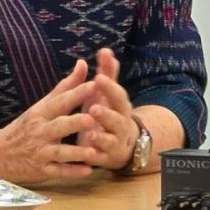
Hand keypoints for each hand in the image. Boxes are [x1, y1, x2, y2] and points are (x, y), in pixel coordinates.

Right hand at [0, 60, 101, 182]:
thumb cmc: (26, 125)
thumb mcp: (42, 105)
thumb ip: (65, 87)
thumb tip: (83, 63)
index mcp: (41, 112)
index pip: (60, 101)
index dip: (76, 94)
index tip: (93, 85)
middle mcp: (40, 131)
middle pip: (59, 126)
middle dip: (74, 122)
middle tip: (92, 119)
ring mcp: (40, 152)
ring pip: (59, 152)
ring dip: (76, 152)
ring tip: (93, 151)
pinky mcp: (41, 170)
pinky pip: (58, 172)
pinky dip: (72, 172)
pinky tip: (87, 170)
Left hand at [78, 48, 139, 171]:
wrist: (122, 145)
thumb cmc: (109, 113)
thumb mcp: (107, 94)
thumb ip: (107, 74)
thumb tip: (105, 50)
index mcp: (120, 107)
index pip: (118, 95)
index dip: (110, 87)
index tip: (98, 77)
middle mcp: (121, 124)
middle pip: (117, 119)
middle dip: (106, 114)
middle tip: (94, 108)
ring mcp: (115, 143)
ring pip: (110, 141)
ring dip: (101, 138)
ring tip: (91, 134)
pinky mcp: (106, 159)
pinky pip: (101, 159)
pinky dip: (95, 157)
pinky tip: (87, 155)